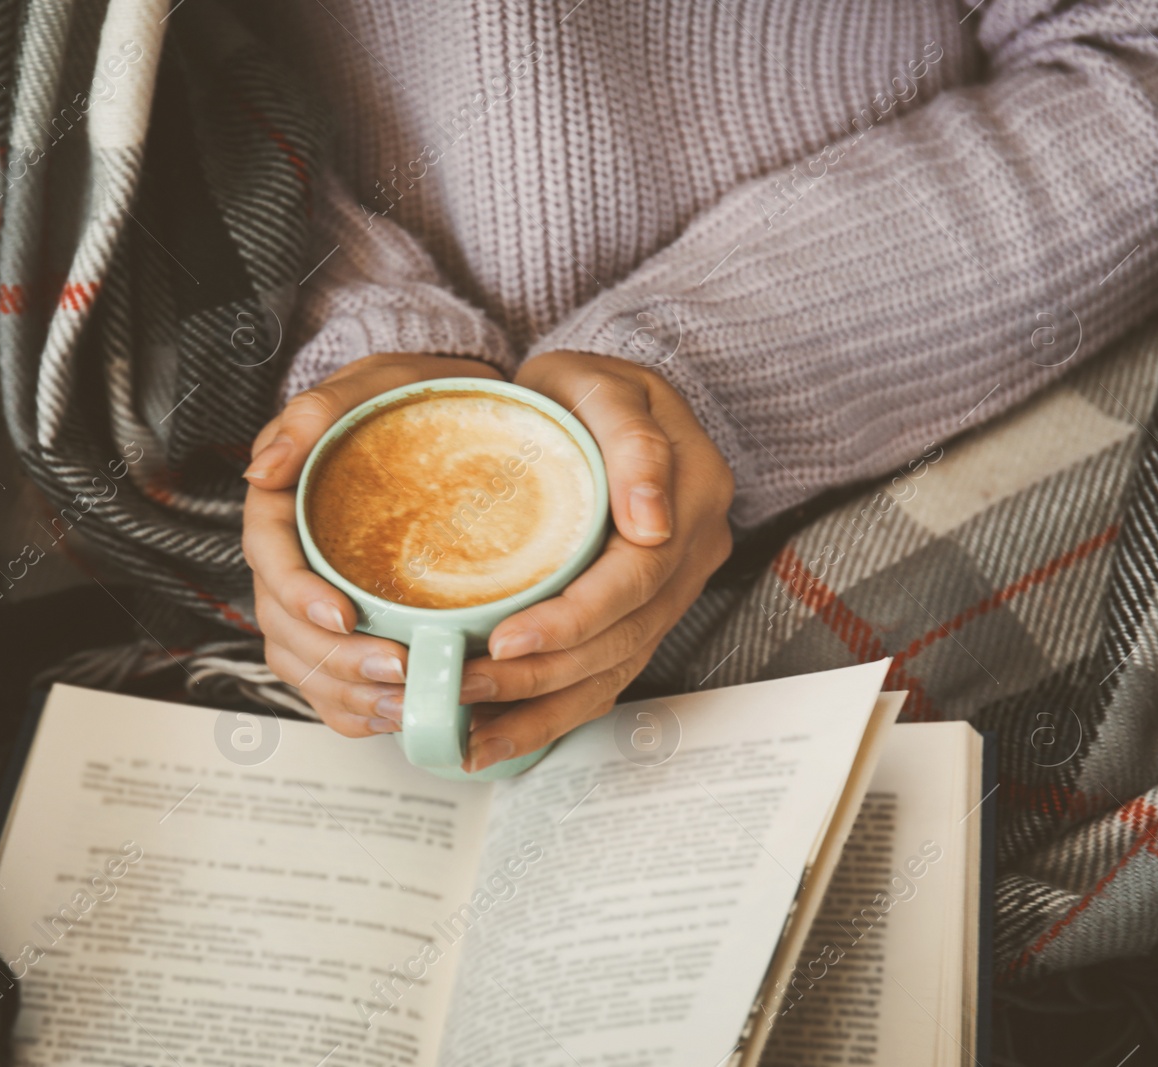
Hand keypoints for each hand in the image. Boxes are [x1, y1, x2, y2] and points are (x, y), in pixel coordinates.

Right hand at [242, 352, 505, 736]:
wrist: (451, 411)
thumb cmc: (406, 396)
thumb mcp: (365, 386)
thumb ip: (311, 415)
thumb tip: (261, 469)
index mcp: (284, 502)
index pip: (270, 558)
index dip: (299, 595)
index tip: (344, 616)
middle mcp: (294, 554)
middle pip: (283, 626)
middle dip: (335, 659)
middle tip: (397, 669)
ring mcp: (319, 593)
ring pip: (304, 663)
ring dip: (348, 692)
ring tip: (404, 703)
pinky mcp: (351, 621)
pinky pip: (332, 680)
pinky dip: (357, 707)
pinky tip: (395, 714)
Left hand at [458, 350, 733, 771]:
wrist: (600, 405)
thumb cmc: (585, 390)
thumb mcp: (601, 384)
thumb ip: (630, 438)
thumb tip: (650, 522)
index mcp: (692, 496)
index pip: (637, 577)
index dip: (574, 617)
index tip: (507, 637)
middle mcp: (691, 553)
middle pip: (624, 636)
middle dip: (542, 673)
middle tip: (465, 686)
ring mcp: (670, 591)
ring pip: (614, 670)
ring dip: (542, 709)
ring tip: (474, 736)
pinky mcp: (640, 616)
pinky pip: (604, 677)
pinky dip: (552, 714)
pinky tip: (498, 738)